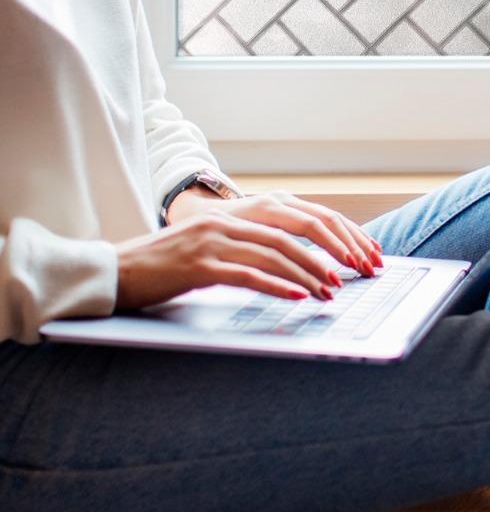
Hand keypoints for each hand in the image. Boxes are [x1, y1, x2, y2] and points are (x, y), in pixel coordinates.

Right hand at [114, 193, 383, 311]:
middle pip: (291, 235)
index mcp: (235, 216)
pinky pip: (246, 274)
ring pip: (274, 254)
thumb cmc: (165, 267)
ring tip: (330, 291)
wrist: (115, 270)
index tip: (353, 255)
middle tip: (351, 275)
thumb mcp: (211, 250)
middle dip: (326, 255)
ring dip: (307, 273)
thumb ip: (244, 251)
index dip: (327, 237)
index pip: (294, 221)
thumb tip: (286, 269)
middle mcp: (228, 222)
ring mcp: (214, 241)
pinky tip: (296, 296)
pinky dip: (276, 285)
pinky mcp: (199, 265)